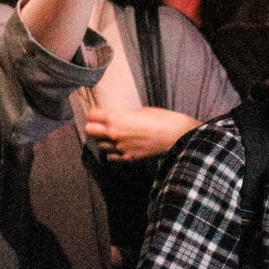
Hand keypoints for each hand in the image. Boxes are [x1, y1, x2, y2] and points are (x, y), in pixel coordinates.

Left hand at [84, 106, 200, 161]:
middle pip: (89, 130)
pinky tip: (121, 147)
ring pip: (99, 145)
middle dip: (94, 126)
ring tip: (114, 136)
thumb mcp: (142, 110)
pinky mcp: (127, 158)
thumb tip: (118, 117)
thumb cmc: (164, 119)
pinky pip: (111, 156)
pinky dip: (113, 152)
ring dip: (104, 140)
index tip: (99, 112)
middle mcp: (113, 133)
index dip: (95, 113)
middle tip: (101, 124)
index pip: (91, 115)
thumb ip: (125, 115)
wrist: (178, 137)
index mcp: (116, 118)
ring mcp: (119, 148)